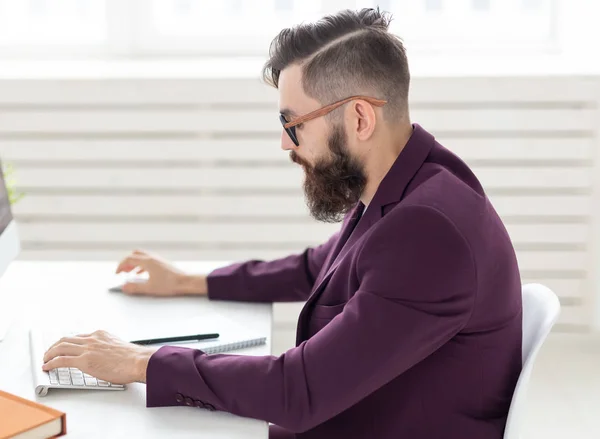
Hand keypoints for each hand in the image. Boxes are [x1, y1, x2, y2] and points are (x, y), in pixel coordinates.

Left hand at [42, 330, 156, 383]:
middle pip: (66, 339)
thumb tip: (103, 359)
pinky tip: (47, 366)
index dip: (68, 343)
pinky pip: (62, 360)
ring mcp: (88, 349)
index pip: (79, 337)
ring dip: (49, 353)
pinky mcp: (84, 361)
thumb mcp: (118, 347)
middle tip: (49, 352)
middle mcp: (92, 338)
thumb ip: (107, 349)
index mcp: (101, 334)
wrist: (138, 361)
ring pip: (61, 347)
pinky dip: (51, 363)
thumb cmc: (133, 359)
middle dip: (54, 346)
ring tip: (45, 359)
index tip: (64, 347)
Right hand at [115, 249, 205, 295]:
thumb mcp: (149, 288)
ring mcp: (158, 260)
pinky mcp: (162, 263)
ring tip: (130, 273)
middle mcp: (152, 258)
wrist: (185, 282)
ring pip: (142, 257)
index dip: (120, 266)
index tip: (116, 273)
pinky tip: (141, 274)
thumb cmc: (170, 284)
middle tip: (122, 271)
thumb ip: (135, 288)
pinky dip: (141, 265)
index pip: (129, 259)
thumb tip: (124, 287)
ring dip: (134, 263)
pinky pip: (148, 261)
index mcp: (147, 261)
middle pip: (135, 254)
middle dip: (126, 262)